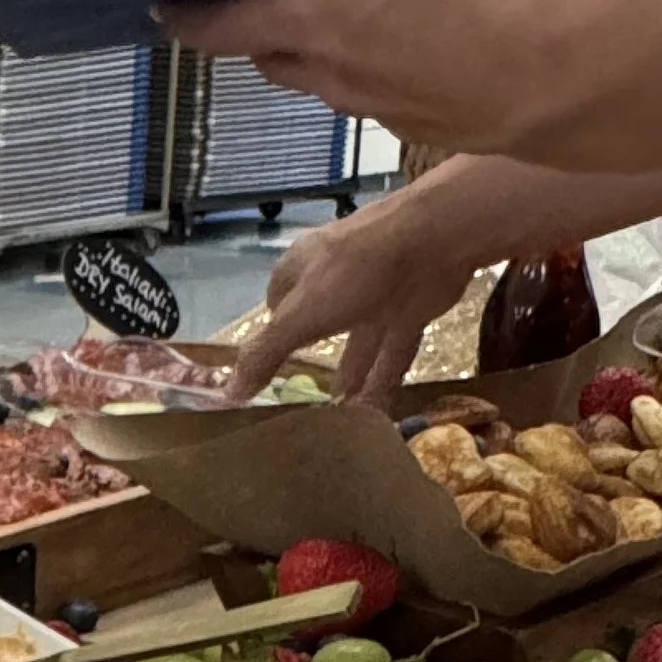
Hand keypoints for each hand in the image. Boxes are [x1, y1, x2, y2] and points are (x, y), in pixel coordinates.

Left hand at [163, 0, 615, 159]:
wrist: (600, 68)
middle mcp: (344, 71)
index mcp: (325, 6)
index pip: (228, 20)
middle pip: (281, 55)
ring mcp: (394, 111)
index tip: (170, 8)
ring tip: (394, 10)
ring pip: (346, 80)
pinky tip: (466, 41)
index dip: (194, 13)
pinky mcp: (447, 134)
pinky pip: (412, 96)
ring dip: (355, 49)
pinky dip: (420, 70)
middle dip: (274, 27)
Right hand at [224, 188, 474, 407]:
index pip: (276, 305)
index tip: (266, 372)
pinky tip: (376, 415)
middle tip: (301, 401)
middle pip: (317, 325)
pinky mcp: (409, 309)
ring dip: (349, 376)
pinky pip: (391, 352)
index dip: (271, 336)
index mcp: (300, 270)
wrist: (431, 242)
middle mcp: (335, 280)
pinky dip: (383, 380)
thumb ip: (265, 355)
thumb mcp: (298, 316)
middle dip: (311, 359)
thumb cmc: (351, 271)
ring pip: (357, 344)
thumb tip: (229, 394)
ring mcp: (374, 295)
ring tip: (338, 419)